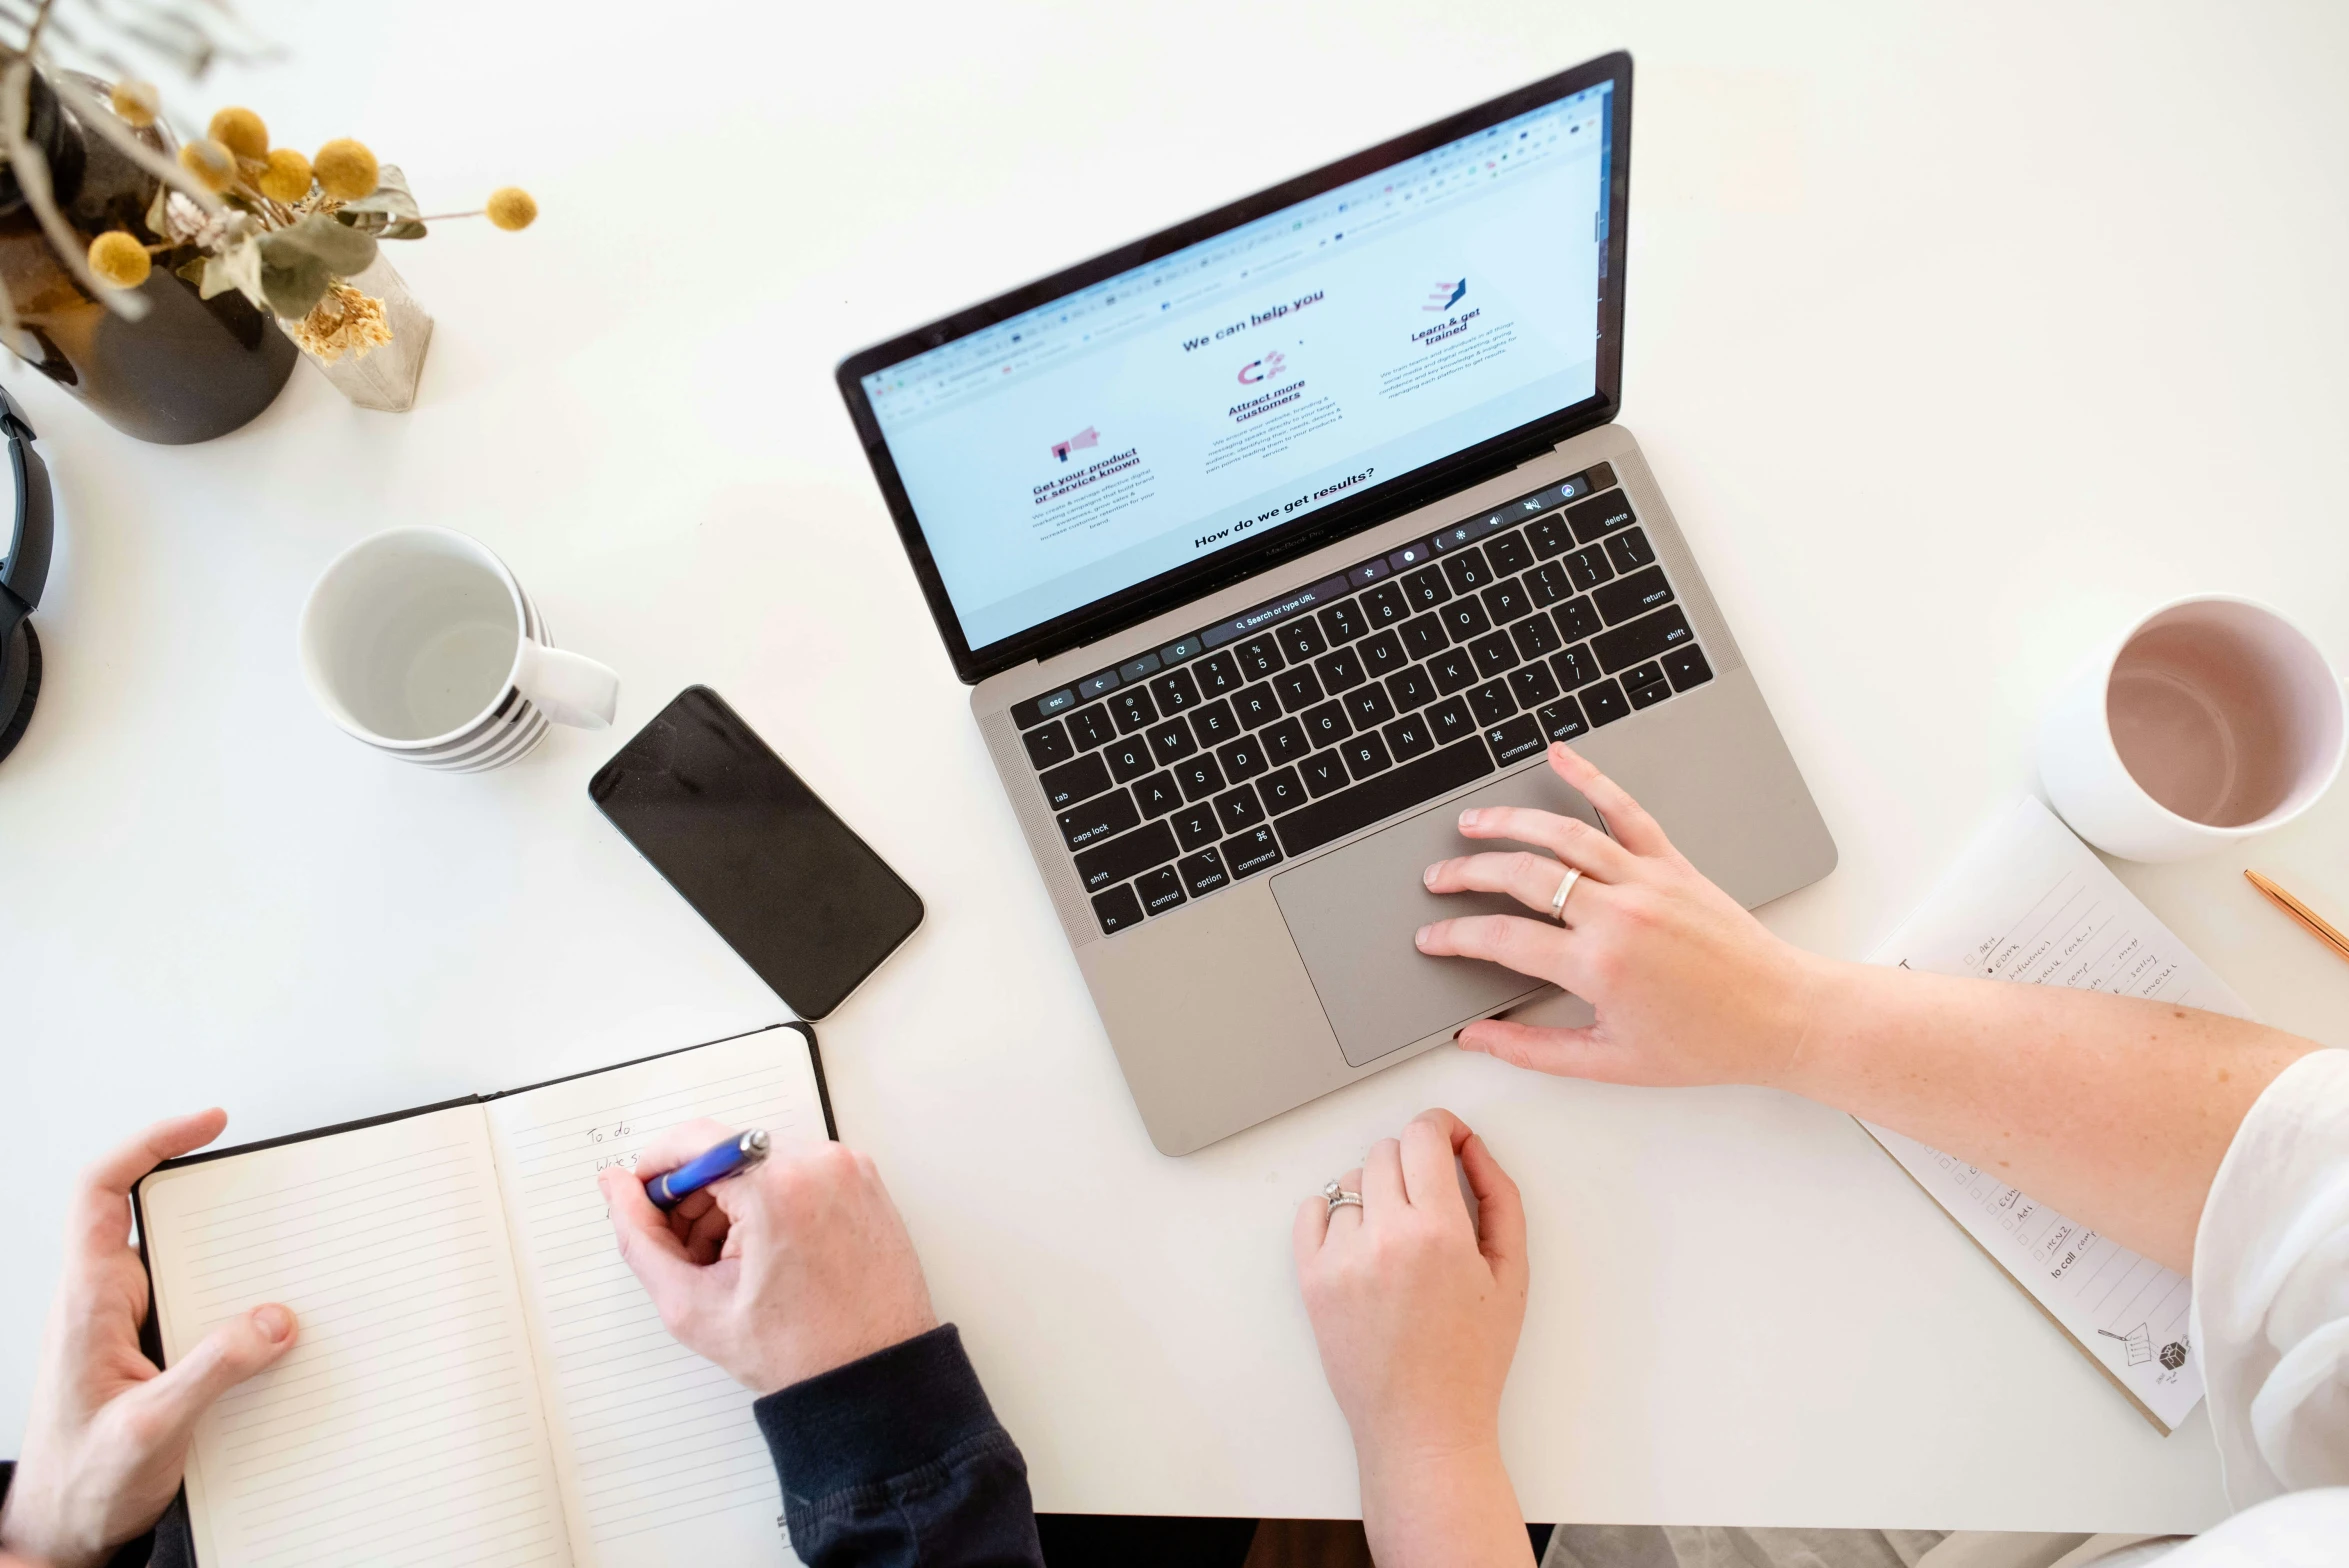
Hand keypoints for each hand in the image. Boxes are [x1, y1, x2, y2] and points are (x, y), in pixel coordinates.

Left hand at [0, 1112, 298, 1567]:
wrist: (61, 1532)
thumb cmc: (80, 1485)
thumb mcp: (150, 1429)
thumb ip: (212, 1371)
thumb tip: (273, 1319)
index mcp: (88, 1302)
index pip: (102, 1191)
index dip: (152, 1143)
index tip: (208, 1124)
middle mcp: (102, 1302)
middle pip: (150, 1212)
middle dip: (211, 1193)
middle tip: (266, 1182)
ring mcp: (124, 1324)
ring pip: (178, 1258)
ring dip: (228, 1252)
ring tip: (280, 1251)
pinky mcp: (147, 1349)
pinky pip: (193, 1298)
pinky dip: (234, 1294)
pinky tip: (266, 1319)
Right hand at [599, 1121, 937, 1395]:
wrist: (874, 1375)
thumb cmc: (799, 1353)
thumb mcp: (693, 1306)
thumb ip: (640, 1239)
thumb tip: (616, 1188)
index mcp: (778, 1186)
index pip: (693, 1140)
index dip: (656, 1172)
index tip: (643, 1202)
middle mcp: (820, 1163)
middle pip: (726, 1152)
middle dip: (693, 1197)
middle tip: (686, 1255)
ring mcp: (849, 1169)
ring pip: (761, 1162)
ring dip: (730, 1202)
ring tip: (728, 1265)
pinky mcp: (865, 1180)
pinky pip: (798, 1172)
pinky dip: (771, 1202)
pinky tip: (764, 1254)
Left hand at [1293, 1110, 1531, 1566]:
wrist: (1422, 1424)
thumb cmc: (1472, 1358)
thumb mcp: (1511, 1274)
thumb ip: (1499, 1198)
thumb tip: (1473, 1149)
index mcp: (1439, 1232)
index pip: (1423, 1135)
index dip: (1439, 1126)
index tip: (1446, 1137)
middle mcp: (1385, 1237)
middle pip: (1386, 1151)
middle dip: (1412, 1162)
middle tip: (1430, 1198)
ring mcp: (1341, 1258)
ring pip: (1351, 1181)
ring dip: (1377, 1193)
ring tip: (1399, 1237)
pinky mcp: (1311, 1279)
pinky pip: (1311, 1212)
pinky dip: (1334, 1215)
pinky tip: (1361, 1242)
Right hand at [1417, 742, 1829, 1088]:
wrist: (1782, 1016)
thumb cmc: (1706, 1044)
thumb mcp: (1610, 1063)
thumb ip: (1533, 1050)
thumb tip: (1477, 1039)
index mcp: (1598, 966)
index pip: (1501, 939)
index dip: (1455, 937)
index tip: (1431, 939)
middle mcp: (1618, 914)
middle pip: (1520, 875)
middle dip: (1467, 873)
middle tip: (1438, 878)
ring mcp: (1647, 880)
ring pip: (1562, 834)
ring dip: (1508, 822)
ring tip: (1473, 823)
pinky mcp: (1674, 863)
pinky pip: (1624, 811)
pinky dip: (1590, 779)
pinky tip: (1561, 756)